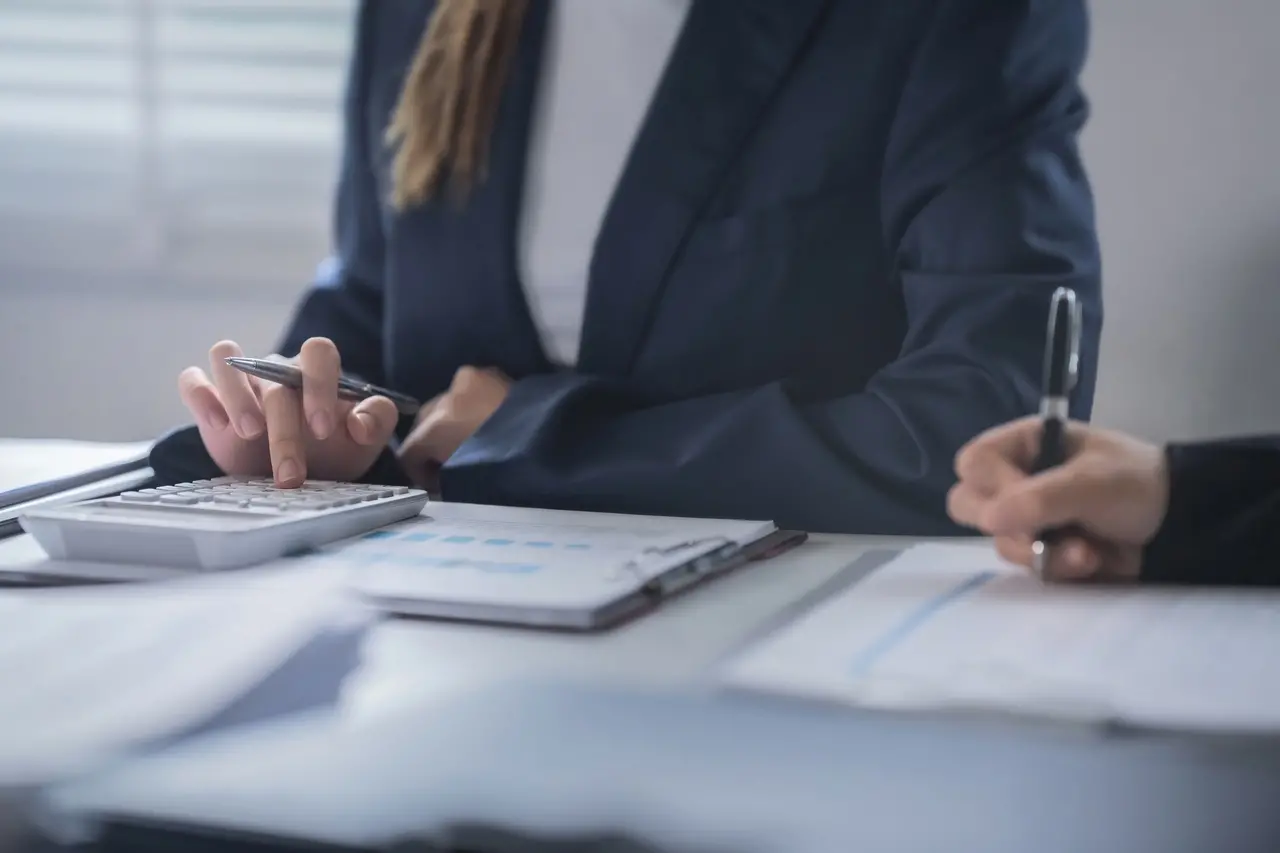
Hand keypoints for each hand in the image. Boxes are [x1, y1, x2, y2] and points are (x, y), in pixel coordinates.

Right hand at [177, 338, 399, 485]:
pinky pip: (193, 381)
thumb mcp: (365, 441)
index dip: (320, 386)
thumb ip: (377, 420)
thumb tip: (360, 424)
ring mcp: (240, 381)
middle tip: (291, 474)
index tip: (323, 430)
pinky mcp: (208, 399)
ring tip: (250, 434)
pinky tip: (217, 426)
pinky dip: (201, 397)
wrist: (300, 473)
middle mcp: (275, 369)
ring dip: (237, 396)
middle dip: (285, 431)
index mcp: (315, 371)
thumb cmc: (334, 449)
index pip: (318, 352)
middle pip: (276, 380)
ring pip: (226, 358)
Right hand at [398, 366, 510, 484]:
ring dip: (453, 423)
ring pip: (447, 404)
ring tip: (474, 444)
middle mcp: (449, 395)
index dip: (419, 472)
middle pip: (425, 423)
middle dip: (433, 444)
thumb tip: (438, 479)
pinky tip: (488, 424)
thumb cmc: (514, 469)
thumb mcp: (469, 481)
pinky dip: (473, 407)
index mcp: (438, 426)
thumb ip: (444, 478)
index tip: (436, 485)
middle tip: (453, 465)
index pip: (409, 451)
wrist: (566, 439)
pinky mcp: (494, 374)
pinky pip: (471, 392)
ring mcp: (472, 380)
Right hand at [947, 416, 1170, 581]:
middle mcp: (1018, 479)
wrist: (1183, 526)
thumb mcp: (1093, 483)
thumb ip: (1041, 498)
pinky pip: (1027, 566)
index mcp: (1025, 445)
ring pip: (1001, 542)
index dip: (992, 484)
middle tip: (1036, 534)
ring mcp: (1029, 518)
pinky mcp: (1044, 551)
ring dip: (1042, 552)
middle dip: (1006, 527)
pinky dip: (1058, 568)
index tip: (1025, 500)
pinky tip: (1091, 561)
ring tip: (1087, 551)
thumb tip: (989, 519)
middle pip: (969, 504)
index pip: (974, 463)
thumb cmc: (1138, 483)